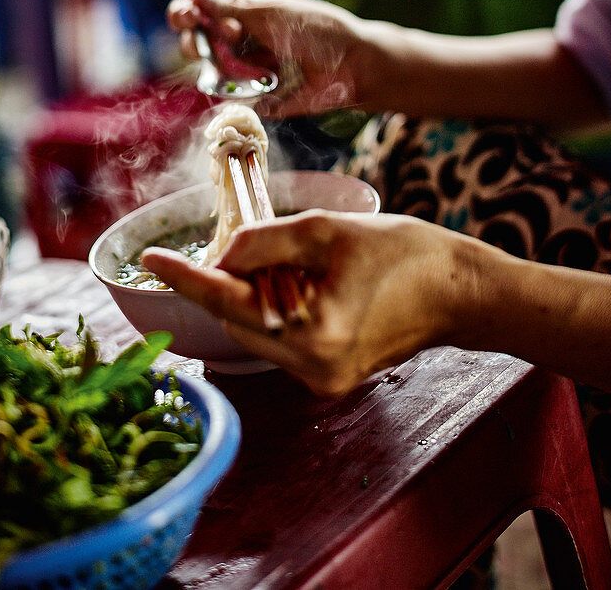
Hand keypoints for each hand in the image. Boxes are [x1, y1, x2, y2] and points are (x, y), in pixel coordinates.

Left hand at [142, 211, 482, 396]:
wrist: (459, 293)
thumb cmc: (405, 254)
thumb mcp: (329, 230)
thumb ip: (266, 241)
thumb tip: (222, 254)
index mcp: (313, 333)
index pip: (228, 300)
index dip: (185, 277)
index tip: (150, 260)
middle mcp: (311, 368)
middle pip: (237, 318)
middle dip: (227, 278)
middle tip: (236, 243)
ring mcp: (320, 380)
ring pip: (256, 328)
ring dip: (254, 291)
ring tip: (293, 259)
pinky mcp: (328, 377)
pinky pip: (279, 337)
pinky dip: (275, 306)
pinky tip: (303, 281)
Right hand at [167, 0, 364, 118]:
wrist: (354, 65)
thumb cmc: (317, 30)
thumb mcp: (272, 13)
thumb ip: (230, 6)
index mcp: (241, 16)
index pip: (199, 13)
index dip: (185, 13)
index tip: (188, 14)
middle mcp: (238, 45)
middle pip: (195, 43)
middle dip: (191, 39)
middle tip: (205, 35)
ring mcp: (245, 74)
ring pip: (209, 72)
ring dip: (217, 63)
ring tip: (242, 56)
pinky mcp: (256, 101)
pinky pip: (231, 100)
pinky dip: (232, 93)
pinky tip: (255, 81)